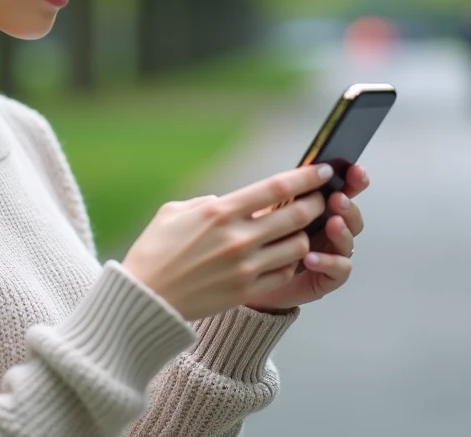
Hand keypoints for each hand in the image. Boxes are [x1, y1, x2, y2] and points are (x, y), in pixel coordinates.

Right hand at [121, 163, 331, 321]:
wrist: (146, 298)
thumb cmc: (154, 251)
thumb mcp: (173, 212)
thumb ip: (205, 201)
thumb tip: (226, 201)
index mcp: (219, 211)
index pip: (276, 188)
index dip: (306, 177)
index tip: (324, 171)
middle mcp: (237, 237)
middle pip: (296, 215)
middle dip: (316, 205)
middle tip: (320, 200)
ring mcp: (245, 266)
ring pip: (297, 246)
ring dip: (304, 236)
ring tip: (299, 231)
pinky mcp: (246, 290)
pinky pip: (284, 274)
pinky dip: (289, 263)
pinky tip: (282, 257)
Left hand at [242, 163, 369, 312]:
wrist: (249, 279)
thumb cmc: (258, 241)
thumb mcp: (267, 212)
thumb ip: (284, 196)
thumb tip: (296, 173)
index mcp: (319, 208)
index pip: (344, 190)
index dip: (353, 179)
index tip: (353, 169)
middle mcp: (330, 229)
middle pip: (351, 215)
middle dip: (348, 205)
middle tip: (337, 198)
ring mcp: (331, 253)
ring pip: (349, 240)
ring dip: (342, 230)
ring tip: (332, 223)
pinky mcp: (327, 277)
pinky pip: (339, 269)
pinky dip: (328, 261)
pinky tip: (311, 257)